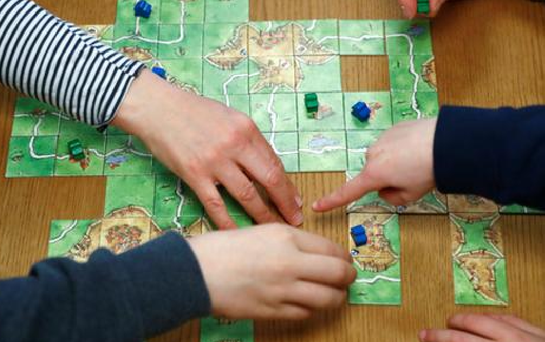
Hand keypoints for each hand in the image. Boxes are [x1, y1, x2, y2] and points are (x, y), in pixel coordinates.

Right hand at [113, 70, 302, 228]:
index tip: (295, 200)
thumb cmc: (193, 111)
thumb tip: (265, 167)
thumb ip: (247, 141)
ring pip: (246, 195)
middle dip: (284, 203)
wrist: (158, 108)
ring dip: (262, 215)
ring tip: (273, 228)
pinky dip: (228, 221)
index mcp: (246, 129)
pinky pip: (215, 204)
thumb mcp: (229, 117)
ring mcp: (214, 161)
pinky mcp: (194, 174)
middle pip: (268, 179)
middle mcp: (234, 145)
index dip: (288, 185)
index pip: (274, 162)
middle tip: (294, 220)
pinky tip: (238, 234)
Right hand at [188, 224, 355, 319]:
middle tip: (348, 279)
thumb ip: (291, 241)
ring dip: (336, 297)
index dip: (344, 257)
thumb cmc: (223, 248)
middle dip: (349, 278)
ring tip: (334, 294)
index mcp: (286, 237)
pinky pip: (306, 313)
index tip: (345, 260)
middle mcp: (289, 262)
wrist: (195, 272)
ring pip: (328, 298)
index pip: (332, 249)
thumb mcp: (261, 231)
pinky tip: (308, 303)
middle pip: (339, 274)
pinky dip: (312, 309)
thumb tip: (318, 254)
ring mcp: (282, 289)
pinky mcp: (273, 311)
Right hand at [312, 118, 436, 211]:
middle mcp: (373, 155)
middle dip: (387, 178)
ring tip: (418, 162)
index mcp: (374, 174)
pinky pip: (393, 144)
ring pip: (384, 158)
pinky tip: (419, 149)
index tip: (317, 206)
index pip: (348, 192)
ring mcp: (382, 139)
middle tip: (411, 179)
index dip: (332, 201)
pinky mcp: (393, 129)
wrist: (444, 142)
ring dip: (396, 162)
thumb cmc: (428, 170)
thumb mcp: (410, 195)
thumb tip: (386, 188)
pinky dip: (403, 148)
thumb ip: (392, 198)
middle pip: (373, 173)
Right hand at [420, 313, 544, 341]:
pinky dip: (501, 317)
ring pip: (496, 320)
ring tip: (458, 321)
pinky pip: (519, 320)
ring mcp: (535, 339)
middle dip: (449, 329)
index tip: (425, 338)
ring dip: (473, 319)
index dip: (441, 339)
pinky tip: (494, 318)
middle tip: (432, 331)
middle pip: (475, 330)